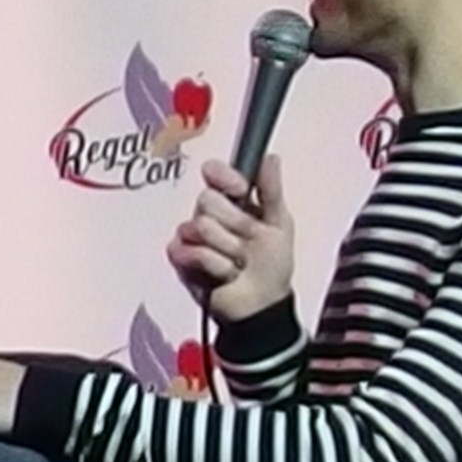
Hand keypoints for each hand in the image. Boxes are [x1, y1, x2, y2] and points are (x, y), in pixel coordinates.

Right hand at [166, 154, 295, 323]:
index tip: (241, 189)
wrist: (261, 304)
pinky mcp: (181, 259)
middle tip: (248, 241)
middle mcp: (209, 215)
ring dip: (229, 248)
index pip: (216, 174)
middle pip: (207, 200)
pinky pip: (192, 252)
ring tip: (239, 262)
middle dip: (234, 224)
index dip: (225, 178)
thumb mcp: (279, 223)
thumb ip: (272, 190)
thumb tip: (271, 158)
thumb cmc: (271, 266)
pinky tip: (226, 273)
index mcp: (232, 201)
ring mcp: (192, 237)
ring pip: (201, 226)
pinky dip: (216, 265)